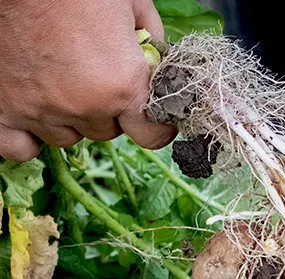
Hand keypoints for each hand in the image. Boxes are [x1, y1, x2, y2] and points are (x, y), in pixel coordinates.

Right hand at [0, 0, 175, 160]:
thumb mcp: (130, 2)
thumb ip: (150, 40)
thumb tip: (156, 60)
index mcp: (119, 86)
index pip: (150, 136)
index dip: (154, 125)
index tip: (152, 118)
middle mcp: (81, 107)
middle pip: (106, 131)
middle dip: (106, 108)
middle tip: (92, 73)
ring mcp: (38, 110)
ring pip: (66, 136)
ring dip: (68, 116)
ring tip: (59, 80)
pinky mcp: (2, 106)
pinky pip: (18, 147)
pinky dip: (26, 137)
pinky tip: (34, 114)